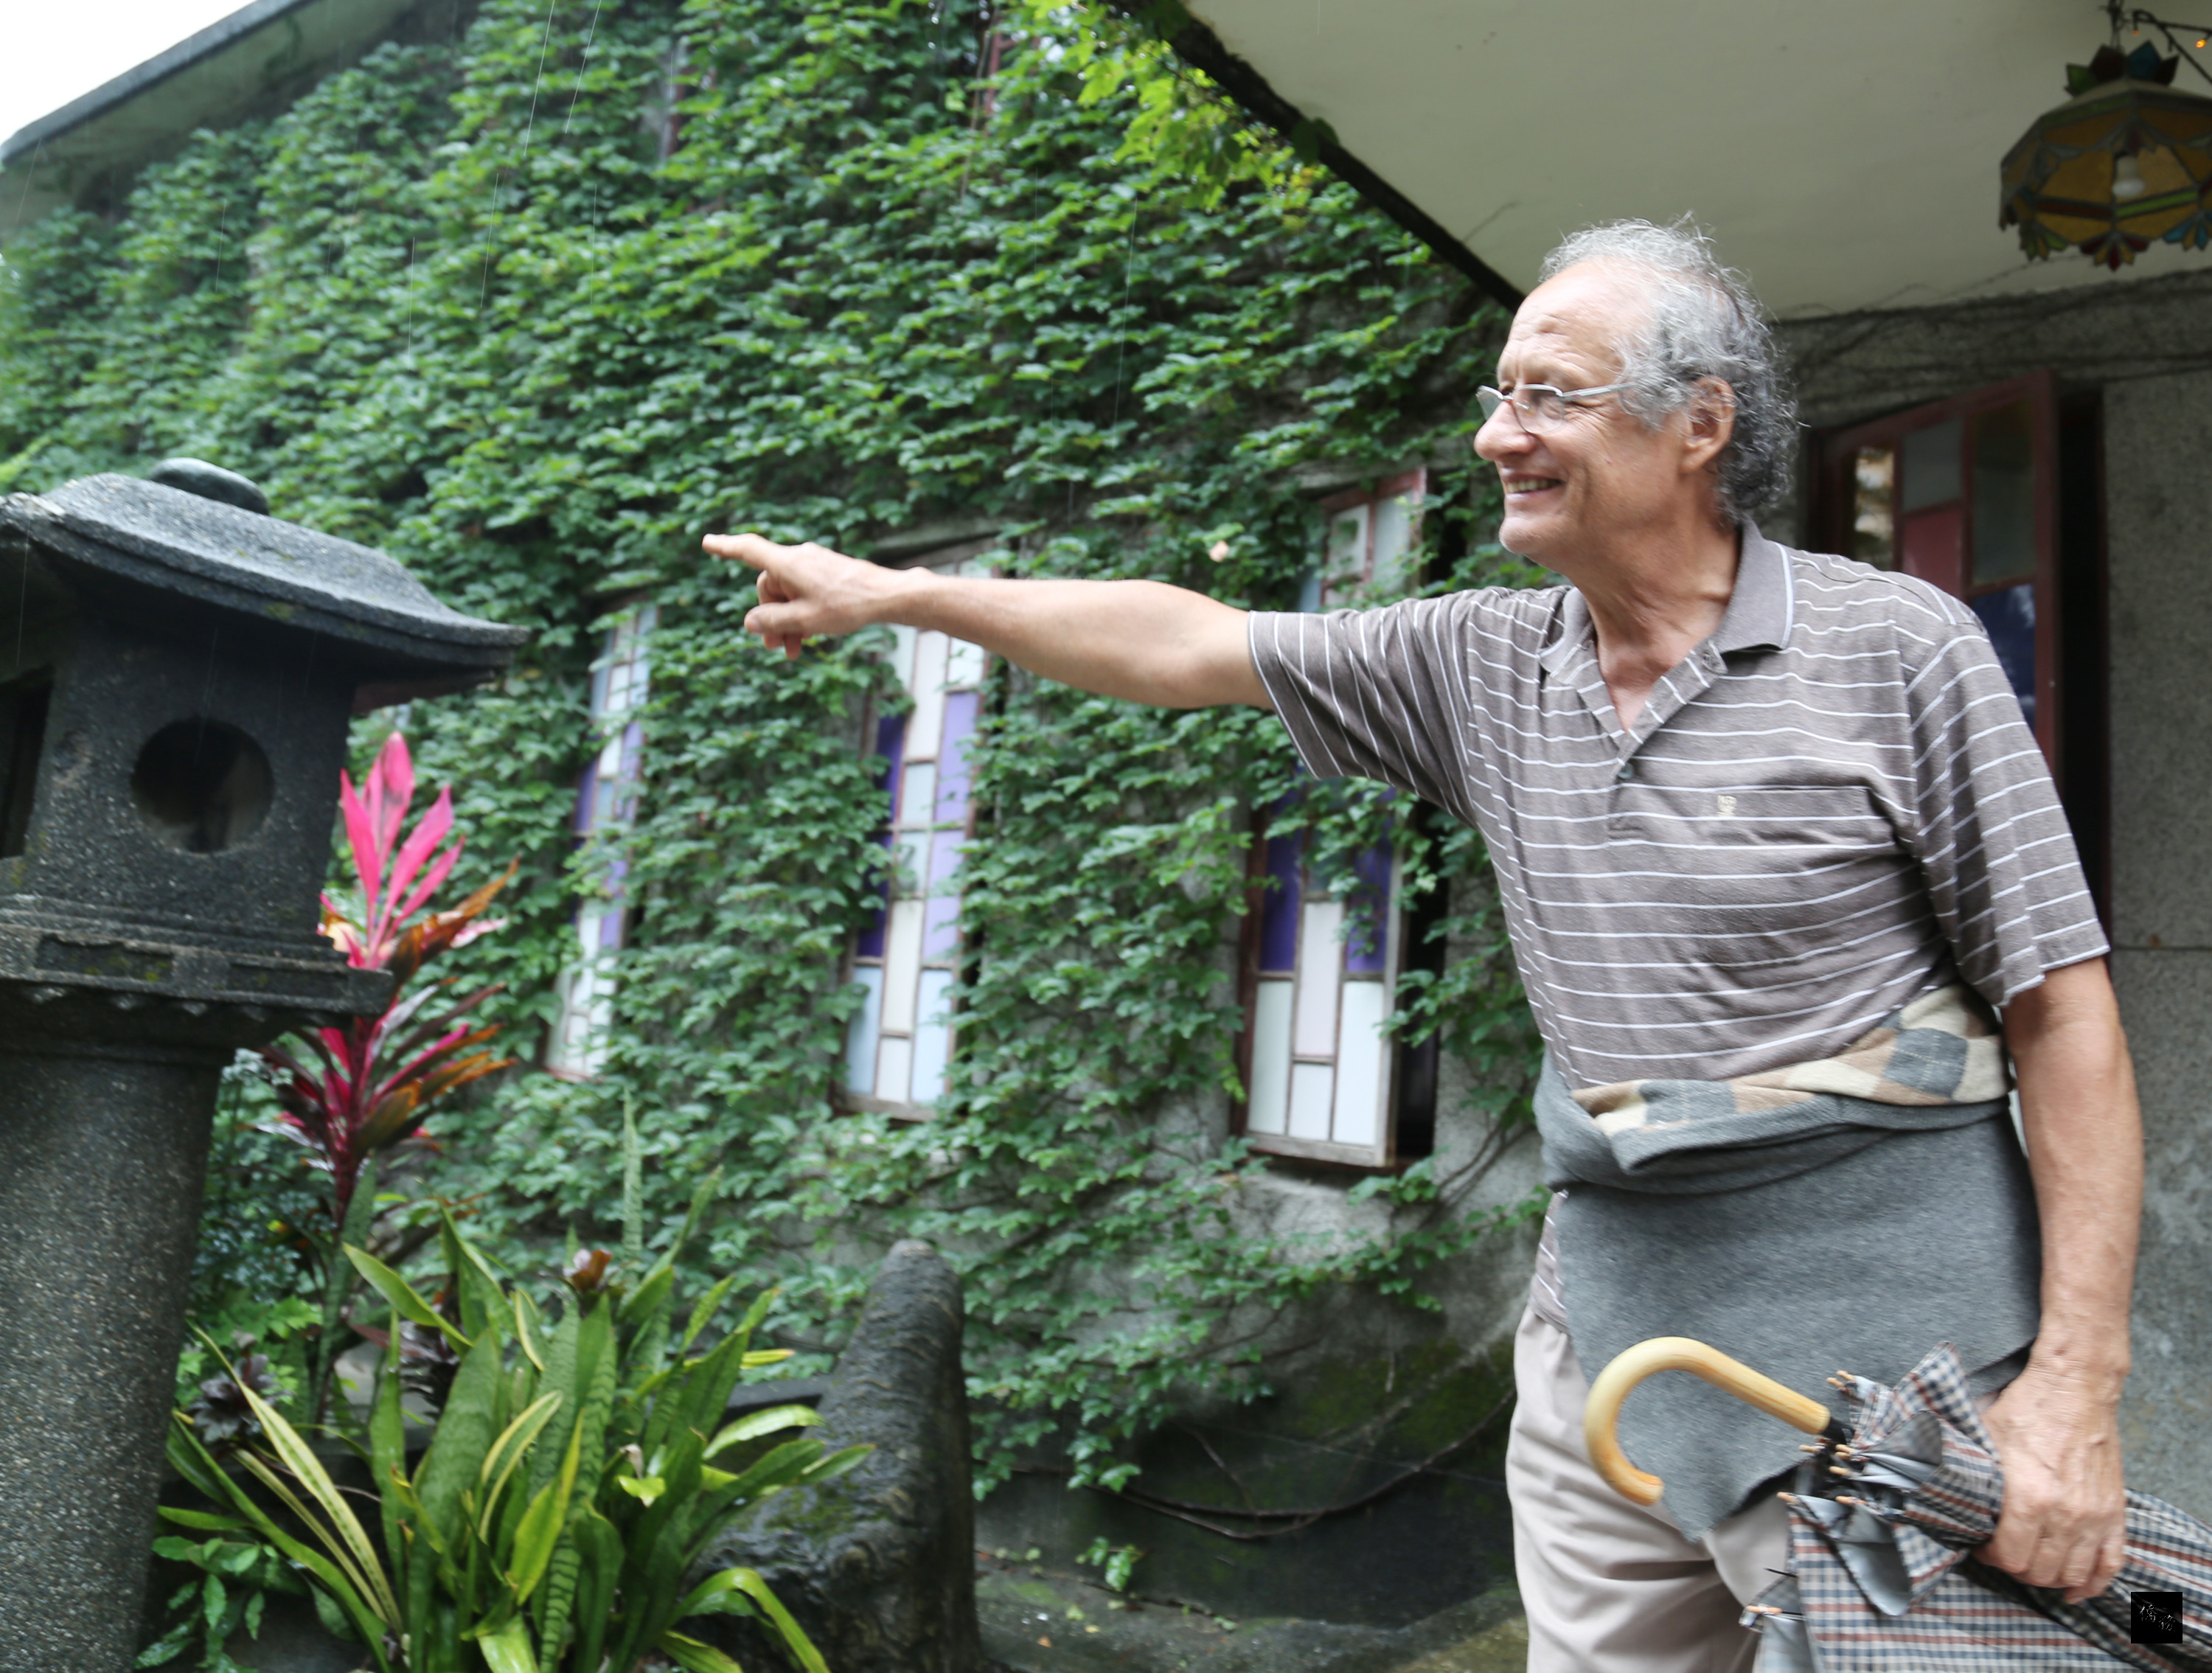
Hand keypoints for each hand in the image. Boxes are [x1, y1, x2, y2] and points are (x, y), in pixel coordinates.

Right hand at [702, 532, 908, 659]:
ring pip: (788, 593)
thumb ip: (773, 621)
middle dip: (770, 617)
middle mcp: (798, 558)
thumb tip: (750, 622)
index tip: (707, 542)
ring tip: (793, 651)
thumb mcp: (804, 620)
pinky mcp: (828, 573)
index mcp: (787, 563)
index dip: (726, 547)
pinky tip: (810, 636)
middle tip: (776, 647)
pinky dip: (802, 613)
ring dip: (787, 621)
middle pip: (769, 586)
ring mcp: (814, 565)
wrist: (887, 596)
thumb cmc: (847, 605)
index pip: (748, 550)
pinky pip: (804, 592)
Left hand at [1975, 1360, 2126, 1601]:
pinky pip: (2110, 1563)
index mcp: (2029, 1497)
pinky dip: (2094, 1582)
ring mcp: (2094, 1516)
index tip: (1983, 1546)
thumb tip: (1940, 1490)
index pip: (2010, 1557)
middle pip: (2041, 1571)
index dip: (1991, 1557)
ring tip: (2032, 1564)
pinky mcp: (2114, 1511)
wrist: (2075, 1387)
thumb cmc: (2027, 1408)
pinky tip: (2077, 1588)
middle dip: (2017, 1568)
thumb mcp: (1984, 1436)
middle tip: (2005, 1553)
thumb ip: (1968, 1472)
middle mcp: (2066, 1513)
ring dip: (2050, 1577)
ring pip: (2073, 1574)